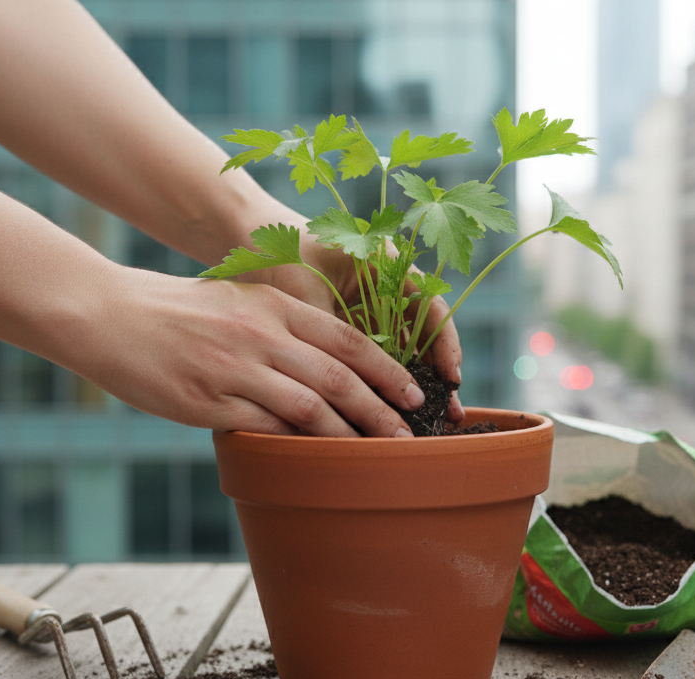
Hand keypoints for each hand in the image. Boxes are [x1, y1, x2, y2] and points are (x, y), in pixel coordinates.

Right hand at [80, 266, 428, 436]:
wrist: (109, 315)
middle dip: (380, 410)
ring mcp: (234, 368)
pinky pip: (263, 428)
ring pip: (309, 407)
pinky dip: (294, 444)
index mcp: (274, 304)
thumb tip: (328, 361)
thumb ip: (282, 325)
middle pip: (339, 377)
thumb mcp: (238, 297)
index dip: (386, 369)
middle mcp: (261, 334)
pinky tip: (314, 460)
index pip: (347, 339)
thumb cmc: (176, 309)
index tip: (411, 393)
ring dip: (346, 436)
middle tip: (405, 435)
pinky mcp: (207, 401)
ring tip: (370, 454)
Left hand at [234, 220, 465, 422]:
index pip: (432, 307)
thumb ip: (336, 338)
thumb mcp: (309, 296)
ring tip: (424, 424)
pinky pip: (373, 357)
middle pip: (424, 335)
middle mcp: (387, 286)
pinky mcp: (349, 326)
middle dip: (436, 375)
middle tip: (449, 415)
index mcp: (388, 264)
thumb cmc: (277, 254)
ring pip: (401, 350)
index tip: (451, 379)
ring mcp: (370, 307)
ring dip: (410, 384)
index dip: (446, 345)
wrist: (243, 238)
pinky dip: (380, 383)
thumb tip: (356, 387)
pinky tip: (385, 411)